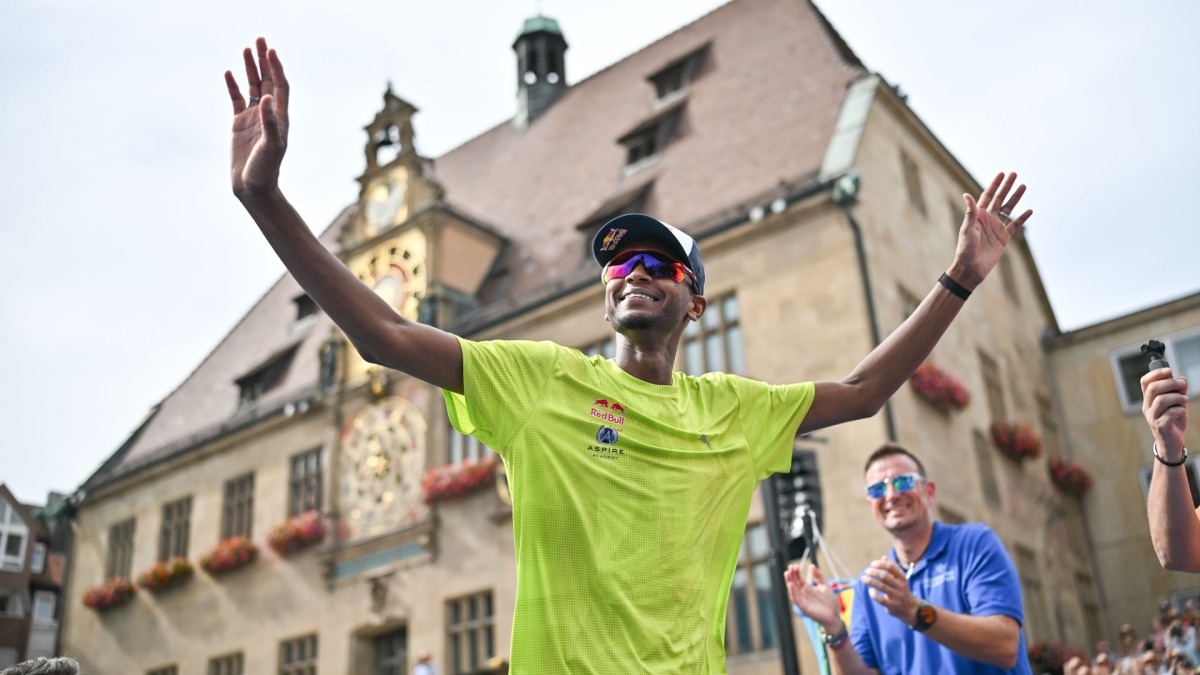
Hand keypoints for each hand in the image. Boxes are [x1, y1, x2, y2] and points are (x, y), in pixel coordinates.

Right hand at [224, 37, 289, 199]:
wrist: (253, 188)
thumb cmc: (266, 170)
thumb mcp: (270, 147)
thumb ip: (269, 123)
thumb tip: (264, 99)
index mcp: (279, 117)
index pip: (279, 86)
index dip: (275, 68)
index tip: (270, 50)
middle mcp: (268, 115)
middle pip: (266, 81)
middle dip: (264, 61)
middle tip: (259, 39)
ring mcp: (253, 119)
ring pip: (251, 87)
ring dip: (250, 69)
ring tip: (246, 49)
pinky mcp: (239, 125)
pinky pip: (236, 100)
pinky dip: (233, 86)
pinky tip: (228, 73)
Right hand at [784, 563, 840, 631]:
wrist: (834, 615)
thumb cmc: (829, 601)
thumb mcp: (825, 585)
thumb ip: (818, 576)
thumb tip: (811, 565)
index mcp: (807, 588)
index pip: (799, 579)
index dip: (796, 572)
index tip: (795, 565)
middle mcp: (803, 593)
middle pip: (794, 582)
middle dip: (792, 574)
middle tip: (791, 566)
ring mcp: (802, 600)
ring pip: (793, 589)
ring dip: (789, 581)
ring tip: (787, 573)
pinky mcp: (803, 606)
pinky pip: (796, 599)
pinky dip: (792, 591)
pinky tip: (791, 584)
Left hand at [860, 557, 919, 625]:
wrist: (910, 608)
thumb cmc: (901, 590)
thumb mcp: (900, 579)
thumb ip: (892, 568)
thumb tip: (883, 557)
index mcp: (902, 578)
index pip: (892, 567)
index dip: (881, 564)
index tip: (872, 564)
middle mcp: (900, 586)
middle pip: (885, 576)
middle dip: (874, 572)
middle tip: (866, 571)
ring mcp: (896, 596)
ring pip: (881, 587)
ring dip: (870, 581)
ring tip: (863, 578)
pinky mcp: (892, 605)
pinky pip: (880, 599)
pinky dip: (873, 594)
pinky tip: (870, 590)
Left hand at [949, 172, 1032, 288]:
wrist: (971, 268)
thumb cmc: (966, 249)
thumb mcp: (967, 229)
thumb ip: (970, 212)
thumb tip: (966, 194)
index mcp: (978, 215)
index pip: (988, 195)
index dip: (995, 184)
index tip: (1001, 173)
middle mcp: (988, 219)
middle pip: (1000, 199)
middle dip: (1007, 186)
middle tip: (1014, 173)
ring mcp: (997, 227)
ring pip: (1008, 209)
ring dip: (1016, 198)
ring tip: (1024, 186)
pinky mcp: (1003, 237)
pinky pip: (1015, 225)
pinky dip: (1022, 218)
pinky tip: (1030, 210)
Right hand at [1142, 367, 1188, 457]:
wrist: (1172, 442)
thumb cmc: (1173, 421)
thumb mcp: (1177, 403)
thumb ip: (1179, 391)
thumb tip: (1182, 379)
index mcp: (1149, 400)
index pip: (1145, 382)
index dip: (1156, 373)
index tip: (1169, 370)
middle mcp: (1147, 407)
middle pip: (1153, 389)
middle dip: (1170, 383)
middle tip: (1182, 385)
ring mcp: (1152, 417)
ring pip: (1161, 400)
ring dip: (1177, 397)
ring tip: (1185, 399)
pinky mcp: (1160, 426)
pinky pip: (1170, 413)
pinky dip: (1180, 410)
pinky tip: (1182, 412)